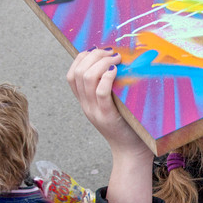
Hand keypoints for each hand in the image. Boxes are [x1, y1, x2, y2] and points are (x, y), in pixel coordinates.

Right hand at [67, 48, 154, 202]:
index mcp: (84, 102)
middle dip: (94, 55)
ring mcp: (95, 111)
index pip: (71, 75)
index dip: (82, 57)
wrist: (130, 152)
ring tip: (117, 59)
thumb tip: (117, 63)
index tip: (99, 51)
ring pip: (87, 78)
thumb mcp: (113, 105)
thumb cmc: (127, 124)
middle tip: (112, 53)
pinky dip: (107, 77)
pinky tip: (116, 71)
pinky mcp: (108, 116)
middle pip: (78, 72)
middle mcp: (86, 106)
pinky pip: (101, 92)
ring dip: (102, 62)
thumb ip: (109, 89)